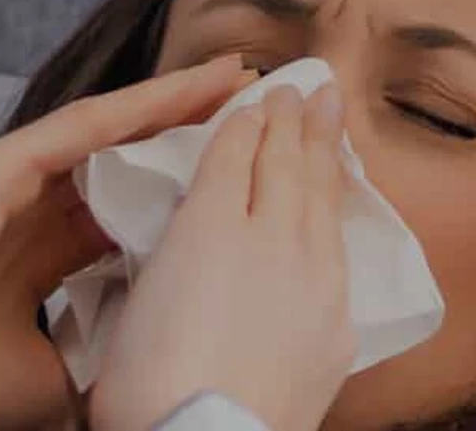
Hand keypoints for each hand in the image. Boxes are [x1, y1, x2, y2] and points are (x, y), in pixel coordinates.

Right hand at [0, 57, 253, 429]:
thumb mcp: (49, 373)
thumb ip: (97, 351)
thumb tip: (147, 367)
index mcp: (31, 257)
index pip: (117, 216)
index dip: (174, 199)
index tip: (236, 189)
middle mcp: (22, 208)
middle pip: (120, 162)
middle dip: (184, 137)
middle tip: (253, 114)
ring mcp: (7, 179)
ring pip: (109, 131)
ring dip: (174, 105)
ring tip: (236, 81)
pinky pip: (85, 126)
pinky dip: (142, 104)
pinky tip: (194, 87)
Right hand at [88, 83, 356, 430]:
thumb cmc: (146, 389)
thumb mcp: (134, 306)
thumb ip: (169, 258)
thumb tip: (191, 244)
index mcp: (207, 227)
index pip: (233, 153)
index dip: (244, 122)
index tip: (256, 99)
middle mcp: (267, 239)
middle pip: (285, 163)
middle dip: (293, 120)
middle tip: (306, 87)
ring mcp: (312, 279)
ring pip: (322, 197)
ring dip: (326, 149)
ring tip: (332, 113)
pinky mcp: (338, 322)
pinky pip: (341, 249)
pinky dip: (339, 210)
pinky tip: (340, 200)